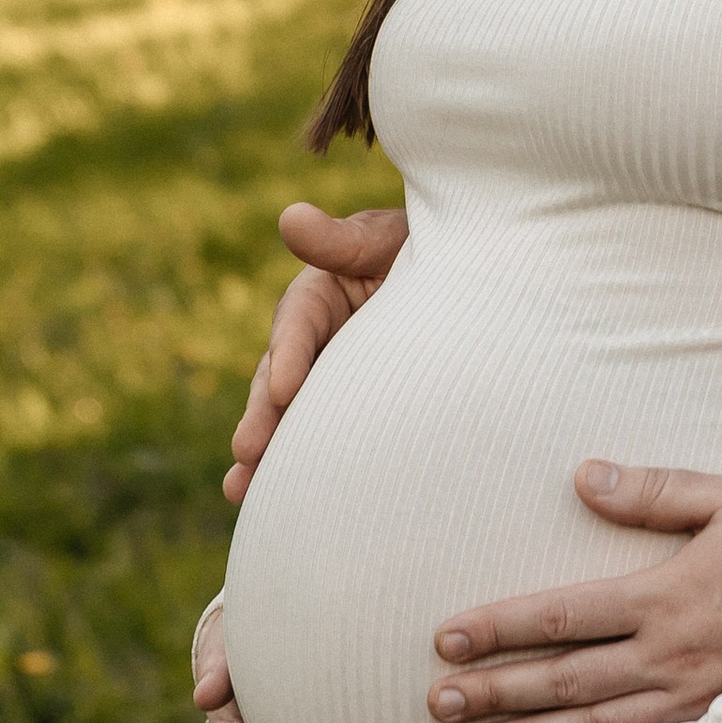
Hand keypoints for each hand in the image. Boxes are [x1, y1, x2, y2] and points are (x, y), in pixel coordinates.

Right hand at [224, 201, 408, 503]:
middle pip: (282, 377)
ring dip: (266, 454)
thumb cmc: (437, 247)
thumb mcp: (392, 237)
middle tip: (248, 451)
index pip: (300, 321)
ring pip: (292, 417)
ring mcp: (331, 380)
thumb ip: (344, 239)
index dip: (290, 352)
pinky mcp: (351, 411)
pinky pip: (323, 439)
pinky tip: (272, 505)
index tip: (285, 387)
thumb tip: (290, 217)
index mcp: (322, 292)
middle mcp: (317, 340)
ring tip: (240, 491)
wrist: (480, 281)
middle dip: (265, 416)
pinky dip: (300, 470)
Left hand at [425, 463, 721, 722]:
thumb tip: (583, 477)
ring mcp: (691, 702)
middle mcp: (669, 656)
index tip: (447, 638)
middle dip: (496, 690)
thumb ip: (655, 491)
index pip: (562, 614)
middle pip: (564, 678)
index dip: (499, 627)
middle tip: (438, 701)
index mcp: (666, 595)